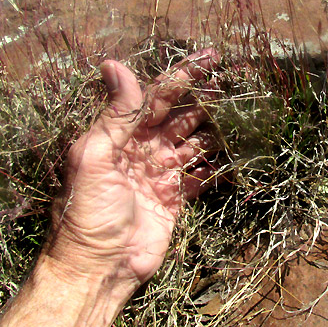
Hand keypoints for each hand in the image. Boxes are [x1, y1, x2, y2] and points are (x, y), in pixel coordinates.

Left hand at [46, 49, 218, 291]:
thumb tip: (113, 64)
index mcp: (121, 136)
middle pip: (180, 116)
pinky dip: (217, 167)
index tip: (210, 58)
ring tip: (240, 114)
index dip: (183, 75)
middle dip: (204, 99)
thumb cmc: (87, 212)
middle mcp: (142, 150)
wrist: (97, 268)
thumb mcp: (93, 157)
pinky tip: (236, 156)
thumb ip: (113, 115)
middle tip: (233, 82)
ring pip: (193, 143)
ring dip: (214, 129)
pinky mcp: (174, 200)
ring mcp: (160, 175)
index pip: (156, 96)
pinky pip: (200, 177)